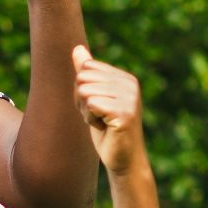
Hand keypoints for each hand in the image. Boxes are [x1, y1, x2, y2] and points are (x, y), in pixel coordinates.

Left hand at [73, 45, 146, 175]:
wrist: (123, 159)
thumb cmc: (106, 129)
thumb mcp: (92, 97)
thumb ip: (86, 72)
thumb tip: (77, 48)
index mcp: (124, 77)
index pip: (85, 68)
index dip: (82, 89)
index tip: (97, 106)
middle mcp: (130, 84)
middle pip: (82, 78)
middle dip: (82, 100)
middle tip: (98, 116)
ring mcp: (130, 98)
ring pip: (84, 91)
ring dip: (86, 111)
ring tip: (102, 122)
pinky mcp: (125, 112)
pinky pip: (91, 104)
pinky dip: (90, 119)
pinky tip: (105, 128)